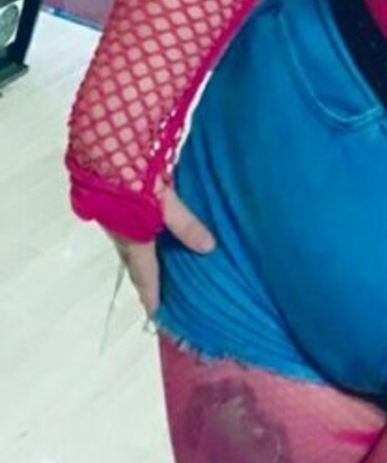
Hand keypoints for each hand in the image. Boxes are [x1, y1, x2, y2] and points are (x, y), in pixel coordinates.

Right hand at [109, 186, 215, 316]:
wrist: (102, 147)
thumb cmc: (133, 176)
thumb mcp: (165, 201)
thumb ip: (185, 224)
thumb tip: (208, 248)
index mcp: (132, 238)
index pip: (144, 275)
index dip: (152, 295)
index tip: (157, 315)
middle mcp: (118, 232)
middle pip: (134, 261)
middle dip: (146, 277)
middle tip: (157, 292)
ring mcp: (109, 216)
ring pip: (128, 242)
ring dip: (141, 254)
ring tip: (156, 264)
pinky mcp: (106, 200)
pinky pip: (124, 226)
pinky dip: (136, 233)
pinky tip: (147, 228)